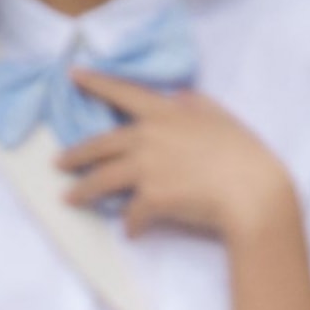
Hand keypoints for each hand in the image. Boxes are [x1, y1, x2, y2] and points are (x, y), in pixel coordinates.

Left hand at [55, 70, 293, 241]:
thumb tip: (178, 96)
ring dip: (83, 191)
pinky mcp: (151, 199)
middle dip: (75, 155)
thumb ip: (195, 103)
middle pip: (100, 144)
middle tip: (58, 163)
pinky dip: (131, 225)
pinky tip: (132, 232)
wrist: (252, 192)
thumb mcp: (220, 116)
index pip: (122, 92)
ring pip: (102, 180)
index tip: (74, 76)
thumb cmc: (243, 154)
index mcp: (165, 112)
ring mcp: (147, 168)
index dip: (96, 83)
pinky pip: (131, 214)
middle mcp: (149, 137)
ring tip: (70, 199)